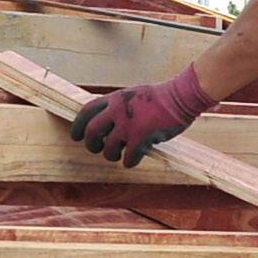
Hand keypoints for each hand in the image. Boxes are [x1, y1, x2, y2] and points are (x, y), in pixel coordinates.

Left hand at [70, 64, 216, 167]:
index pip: (86, 112)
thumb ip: (116, 106)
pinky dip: (129, 162)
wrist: (181, 96)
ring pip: (109, 149)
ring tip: (118, 156)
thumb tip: (103, 123)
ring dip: (111, 156)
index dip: (77, 126)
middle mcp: (117, 111)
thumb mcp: (131, 95)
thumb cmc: (158, 97)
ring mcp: (129, 124)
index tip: (76, 136)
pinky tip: (133, 160)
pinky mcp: (142, 137)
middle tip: (97, 149)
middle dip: (91, 145)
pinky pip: (128, 157)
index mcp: (114, 99)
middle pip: (92, 133)